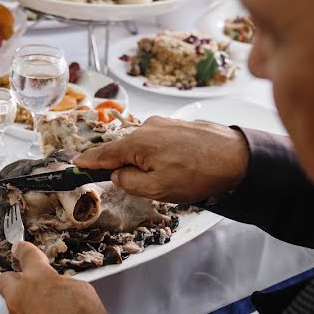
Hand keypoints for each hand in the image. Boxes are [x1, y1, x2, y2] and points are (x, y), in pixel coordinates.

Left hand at [0, 241, 110, 313]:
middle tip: (29, 283)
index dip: (23, 250)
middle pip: (6, 279)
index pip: (27, 255)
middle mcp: (21, 295)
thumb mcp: (83, 293)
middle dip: (16, 279)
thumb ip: (65, 285)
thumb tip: (61, 289)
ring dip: (25, 306)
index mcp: (38, 278)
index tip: (20, 248)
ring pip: (13, 305)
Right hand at [74, 117, 250, 203]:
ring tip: (170, 180)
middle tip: (138, 184)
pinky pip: (158, 142)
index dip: (88, 161)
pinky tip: (177, 169)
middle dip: (125, 167)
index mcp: (138, 142)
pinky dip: (159, 156)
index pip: (104, 154)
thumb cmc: (200, 174)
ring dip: (146, 164)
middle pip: (124, 149)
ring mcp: (164, 124)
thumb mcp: (157, 189)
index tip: (74, 164)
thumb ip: (130, 183)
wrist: (239, 157)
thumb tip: (118, 175)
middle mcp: (148, 127)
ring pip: (143, 147)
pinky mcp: (179, 126)